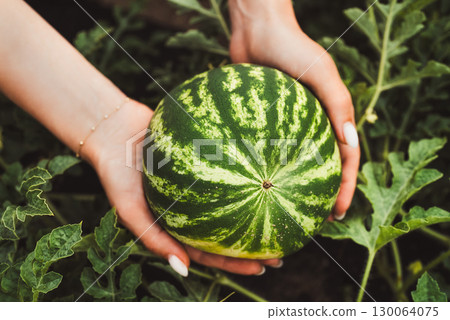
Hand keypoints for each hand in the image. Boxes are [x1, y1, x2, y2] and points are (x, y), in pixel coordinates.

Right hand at [87, 99, 280, 276]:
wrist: (114, 132)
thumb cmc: (118, 174)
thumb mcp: (129, 211)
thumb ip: (154, 239)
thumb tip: (184, 269)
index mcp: (180, 226)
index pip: (212, 251)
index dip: (236, 262)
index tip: (262, 267)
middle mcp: (194, 209)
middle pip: (228, 231)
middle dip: (254, 245)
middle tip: (281, 251)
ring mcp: (201, 185)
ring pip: (234, 202)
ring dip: (258, 211)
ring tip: (283, 217)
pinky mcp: (204, 159)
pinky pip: (229, 169)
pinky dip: (246, 174)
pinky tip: (267, 172)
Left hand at [229, 0, 359, 219]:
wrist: (256, 29)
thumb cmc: (292, 47)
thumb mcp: (322, 73)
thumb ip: (339, 105)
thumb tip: (351, 144)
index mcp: (331, 116)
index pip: (344, 159)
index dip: (344, 188)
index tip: (337, 213)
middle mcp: (310, 124)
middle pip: (320, 166)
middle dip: (321, 195)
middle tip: (315, 221)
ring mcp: (285, 125)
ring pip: (293, 163)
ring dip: (294, 188)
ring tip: (288, 211)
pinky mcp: (261, 122)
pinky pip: (265, 150)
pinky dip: (265, 168)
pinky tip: (255, 186)